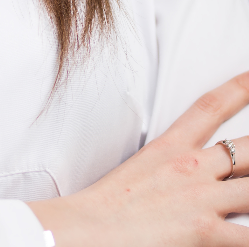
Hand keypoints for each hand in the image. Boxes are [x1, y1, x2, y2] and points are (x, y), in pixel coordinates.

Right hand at [29, 72, 248, 245]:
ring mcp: (202, 198)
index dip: (238, 89)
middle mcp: (192, 167)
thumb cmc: (104, 208)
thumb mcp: (135, 173)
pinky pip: (248, 236)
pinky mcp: (205, 232)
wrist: (88, 229)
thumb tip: (179, 181)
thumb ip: (164, 172)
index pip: (209, 107)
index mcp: (170, 148)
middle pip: (246, 147)